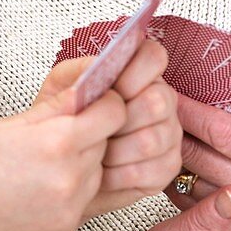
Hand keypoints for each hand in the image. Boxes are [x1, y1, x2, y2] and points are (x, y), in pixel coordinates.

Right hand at [0, 82, 127, 230]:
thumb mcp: (5, 127)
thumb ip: (53, 109)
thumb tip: (86, 89)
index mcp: (55, 143)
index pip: (112, 114)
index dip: (106, 102)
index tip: (95, 99)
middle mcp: (70, 178)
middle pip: (104, 143)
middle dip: (89, 133)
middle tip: (55, 132)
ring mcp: (70, 210)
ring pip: (96, 172)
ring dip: (81, 162)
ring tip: (40, 163)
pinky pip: (82, 199)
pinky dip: (69, 189)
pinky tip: (36, 188)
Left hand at [38, 41, 181, 217]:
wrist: (62, 163)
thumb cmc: (65, 120)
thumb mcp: (61, 89)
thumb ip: (79, 72)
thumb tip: (97, 69)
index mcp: (138, 73)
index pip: (153, 56)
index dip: (135, 71)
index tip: (113, 87)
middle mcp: (161, 99)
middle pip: (158, 101)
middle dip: (120, 119)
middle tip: (96, 128)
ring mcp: (169, 132)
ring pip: (152, 139)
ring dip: (115, 151)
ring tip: (94, 153)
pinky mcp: (168, 165)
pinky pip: (152, 170)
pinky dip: (120, 175)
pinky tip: (103, 173)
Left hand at [166, 93, 230, 230]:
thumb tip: (200, 83)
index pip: (219, 131)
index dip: (187, 110)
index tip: (168, 92)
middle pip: (196, 155)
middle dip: (169, 127)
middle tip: (151, 106)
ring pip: (185, 179)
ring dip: (166, 152)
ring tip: (154, 129)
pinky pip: (183, 200)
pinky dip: (171, 176)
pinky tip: (167, 157)